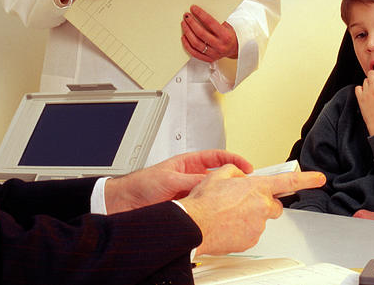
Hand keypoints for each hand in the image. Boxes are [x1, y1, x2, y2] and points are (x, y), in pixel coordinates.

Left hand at [103, 150, 252, 213]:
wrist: (127, 203)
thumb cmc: (142, 183)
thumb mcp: (169, 178)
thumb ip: (190, 180)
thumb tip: (209, 183)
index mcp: (189, 163)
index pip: (217, 157)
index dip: (233, 159)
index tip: (247, 166)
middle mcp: (191, 178)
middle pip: (218, 176)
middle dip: (232, 180)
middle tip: (245, 186)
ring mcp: (190, 193)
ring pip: (212, 194)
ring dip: (221, 197)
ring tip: (233, 200)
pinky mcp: (186, 208)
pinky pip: (203, 208)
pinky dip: (211, 211)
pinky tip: (216, 215)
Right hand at [178, 165, 325, 255]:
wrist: (196, 225)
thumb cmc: (205, 202)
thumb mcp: (219, 174)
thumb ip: (236, 171)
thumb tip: (241, 176)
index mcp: (257, 187)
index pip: (289, 182)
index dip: (307, 179)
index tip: (319, 178)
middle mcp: (261, 207)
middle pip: (274, 205)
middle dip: (264, 203)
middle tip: (245, 203)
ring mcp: (257, 226)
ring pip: (260, 220)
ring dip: (249, 216)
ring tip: (228, 214)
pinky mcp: (251, 241)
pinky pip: (251, 233)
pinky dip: (242, 229)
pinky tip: (228, 225)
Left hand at [181, 4, 238, 61]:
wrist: (235, 49)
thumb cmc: (229, 35)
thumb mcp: (227, 26)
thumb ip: (216, 21)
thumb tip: (200, 12)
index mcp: (225, 36)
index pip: (210, 22)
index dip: (200, 14)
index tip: (193, 8)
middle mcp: (219, 45)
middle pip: (201, 33)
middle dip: (191, 23)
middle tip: (186, 16)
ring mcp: (214, 54)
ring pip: (196, 43)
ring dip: (188, 32)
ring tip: (184, 24)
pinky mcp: (208, 59)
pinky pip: (194, 53)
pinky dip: (187, 45)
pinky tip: (184, 37)